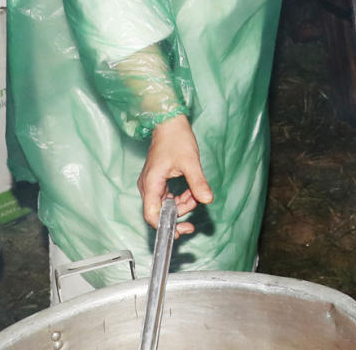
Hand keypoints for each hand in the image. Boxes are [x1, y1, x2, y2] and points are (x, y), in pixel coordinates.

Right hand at [139, 115, 212, 236]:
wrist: (170, 123)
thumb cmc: (176, 138)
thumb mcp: (191, 162)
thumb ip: (198, 183)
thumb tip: (207, 199)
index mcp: (151, 184)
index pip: (151, 215)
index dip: (164, 226)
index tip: (179, 231)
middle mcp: (148, 186)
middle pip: (160, 211)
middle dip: (180, 211)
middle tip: (196, 203)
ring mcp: (152, 184)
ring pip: (166, 204)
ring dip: (183, 202)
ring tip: (195, 191)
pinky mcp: (157, 181)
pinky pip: (168, 196)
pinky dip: (180, 196)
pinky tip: (190, 189)